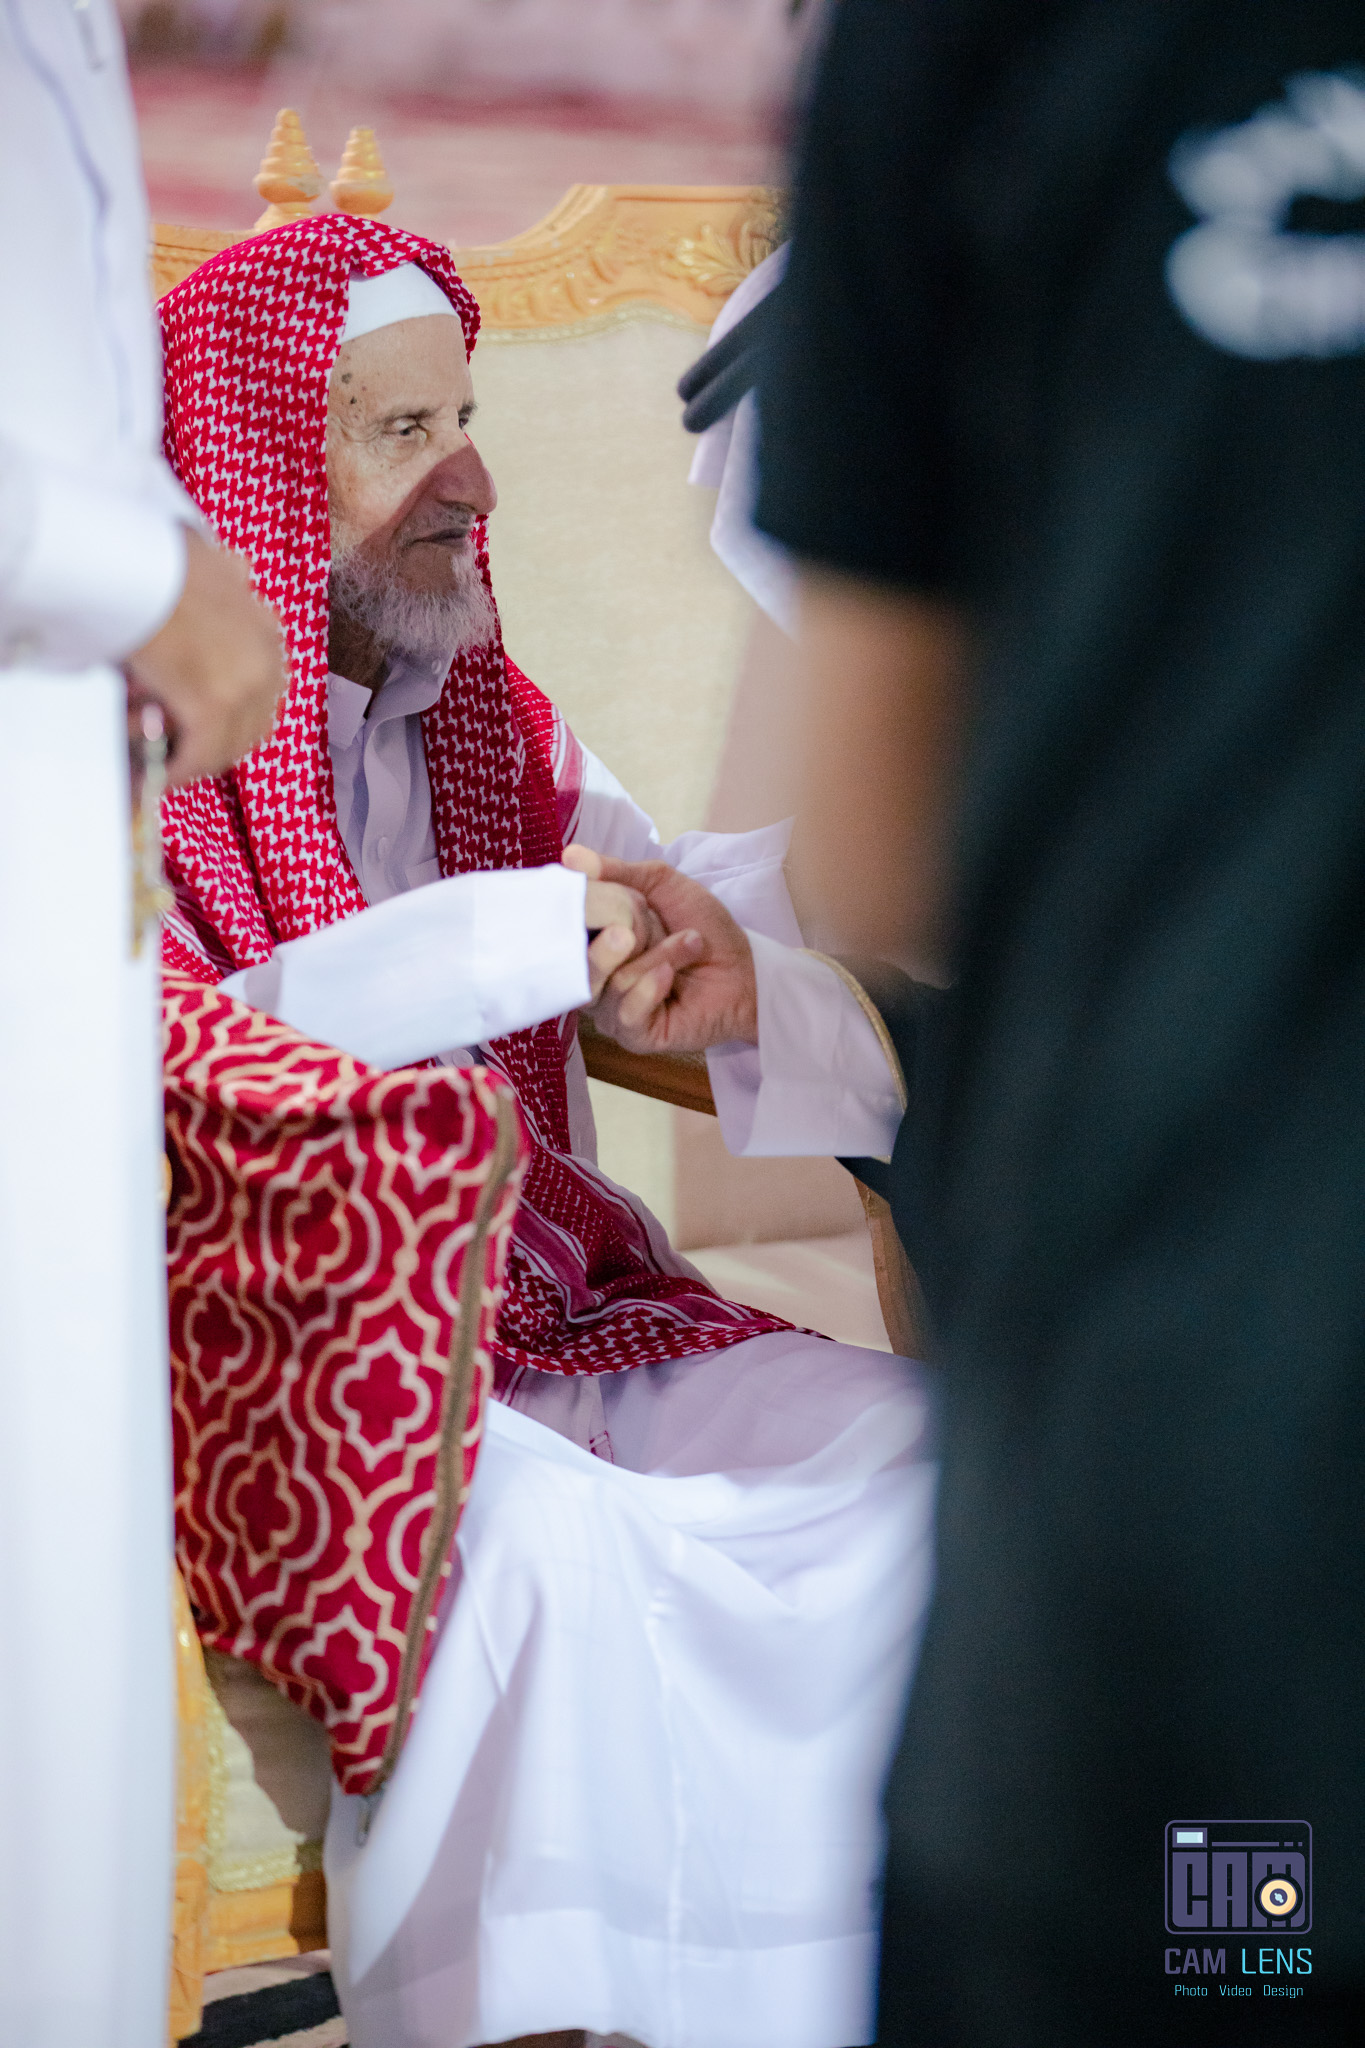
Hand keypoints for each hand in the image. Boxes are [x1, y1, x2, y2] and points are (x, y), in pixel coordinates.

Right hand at [125, 529, 284, 786]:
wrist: (133, 561)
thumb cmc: (159, 557)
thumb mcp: (211, 559)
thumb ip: (230, 572)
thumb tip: (240, 569)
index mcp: (267, 629)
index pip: (259, 692)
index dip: (229, 714)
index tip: (197, 724)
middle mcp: (266, 661)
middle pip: (248, 726)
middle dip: (210, 741)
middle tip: (172, 746)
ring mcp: (245, 687)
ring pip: (226, 747)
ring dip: (190, 758)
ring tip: (154, 756)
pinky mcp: (214, 707)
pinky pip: (200, 756)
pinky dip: (178, 772)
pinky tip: (158, 776)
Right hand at [563, 844, 757, 1052]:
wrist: (746, 970)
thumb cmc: (705, 929)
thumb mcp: (662, 886)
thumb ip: (619, 872)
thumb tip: (571, 855)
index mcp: (594, 941)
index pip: (562, 930)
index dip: (577, 913)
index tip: (603, 899)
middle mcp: (595, 978)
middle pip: (573, 961)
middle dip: (613, 938)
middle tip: (639, 929)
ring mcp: (611, 1010)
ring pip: (611, 981)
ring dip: (658, 956)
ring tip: (691, 944)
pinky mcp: (634, 1035)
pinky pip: (627, 1012)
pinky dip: (652, 987)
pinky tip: (672, 976)